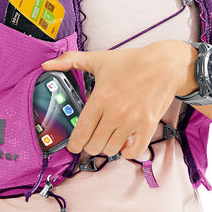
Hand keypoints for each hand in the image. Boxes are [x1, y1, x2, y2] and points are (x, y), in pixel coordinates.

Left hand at [40, 41, 195, 159]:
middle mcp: (115, 111)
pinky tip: (125, 144)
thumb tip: (47, 65)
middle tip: (93, 139)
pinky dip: (127, 152)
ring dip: (108, 147)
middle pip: (94, 145)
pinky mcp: (148, 125)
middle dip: (90, 145)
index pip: (81, 132)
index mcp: (100, 98)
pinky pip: (134, 152)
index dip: (74, 144)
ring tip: (109, 138)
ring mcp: (132, 120)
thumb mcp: (99, 59)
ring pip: (111, 149)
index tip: (74, 146)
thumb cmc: (132, 62)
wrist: (165, 64)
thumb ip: (71, 61)